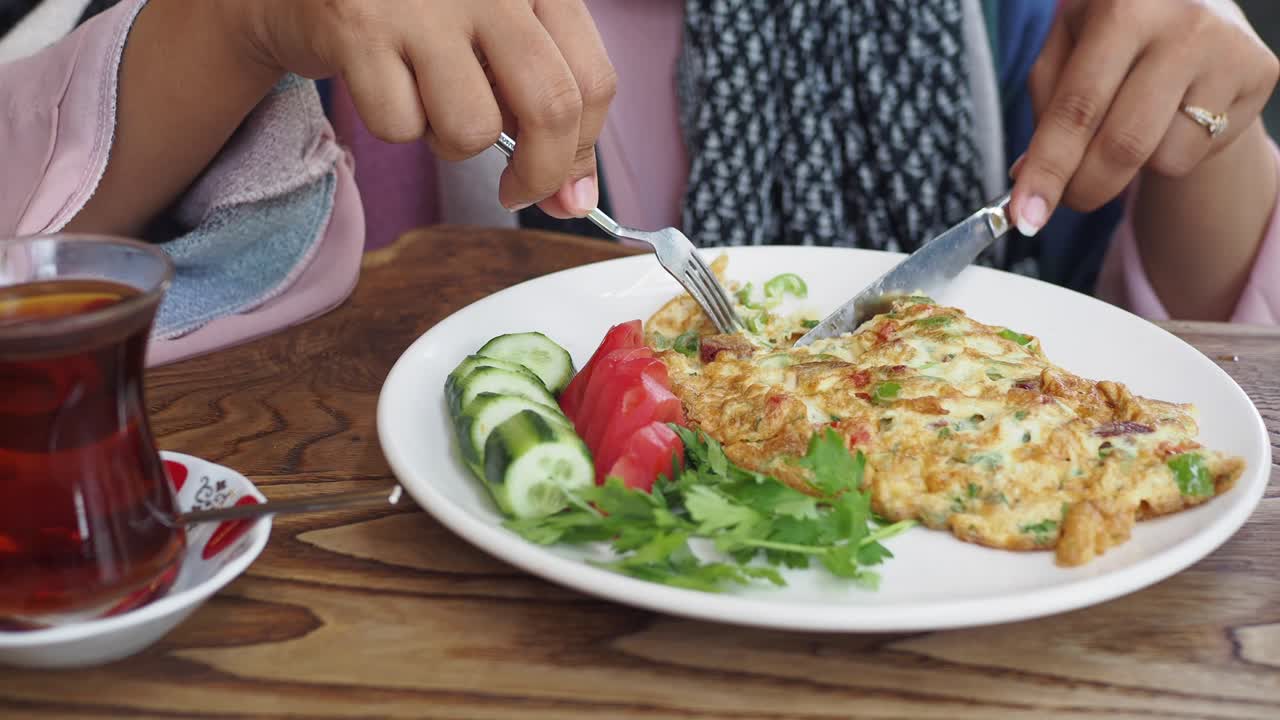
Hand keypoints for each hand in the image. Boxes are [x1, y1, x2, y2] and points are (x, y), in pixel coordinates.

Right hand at [238, 0, 615, 217]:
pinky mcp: (359, 26)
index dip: (584, 150)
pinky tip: (385, 81)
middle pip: (550, 108)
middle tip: (518, 192)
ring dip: (452, 142)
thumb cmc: (421, 17)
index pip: (593, 82)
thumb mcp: (497, 38)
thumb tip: (575, 198)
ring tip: (430, 102)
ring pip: (473, 129)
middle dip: (540, 173)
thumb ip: (542, 105)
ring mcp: (423, 1)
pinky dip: (395, 124)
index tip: (568, 187)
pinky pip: (401, 127)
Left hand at [1009, 0, 1278, 235]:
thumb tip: (1027, 177)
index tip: (1026, 218)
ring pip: (1164, 158)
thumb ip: (1047, 109)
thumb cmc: (1116, 33)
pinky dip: (1172, 151)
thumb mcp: (1068, 48)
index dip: (1048, 171)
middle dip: (1084, 189)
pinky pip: (1199, 152)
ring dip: (1133, 167)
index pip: (1077, 108)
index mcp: (1122, 8)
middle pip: (1123, 144)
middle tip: (1067, 201)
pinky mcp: (1258, 73)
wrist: (1194, 1)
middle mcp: (1182, 24)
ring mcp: (1227, 49)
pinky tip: (1173, 116)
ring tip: (1133, 122)